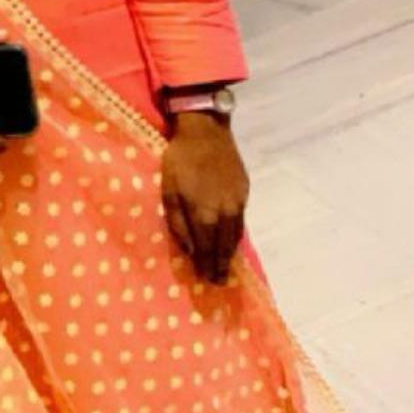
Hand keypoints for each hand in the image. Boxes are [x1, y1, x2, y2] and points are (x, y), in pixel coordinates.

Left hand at [160, 111, 249, 284]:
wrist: (206, 130)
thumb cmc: (179, 160)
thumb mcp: (168, 192)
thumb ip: (178, 223)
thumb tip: (189, 249)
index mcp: (204, 214)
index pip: (206, 249)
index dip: (206, 265)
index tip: (206, 280)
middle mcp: (225, 212)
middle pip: (224, 246)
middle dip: (221, 265)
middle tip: (220, 282)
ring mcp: (238, 201)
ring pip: (235, 234)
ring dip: (231, 252)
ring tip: (227, 267)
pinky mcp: (245, 190)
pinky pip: (241, 219)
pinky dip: (236, 233)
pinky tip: (232, 239)